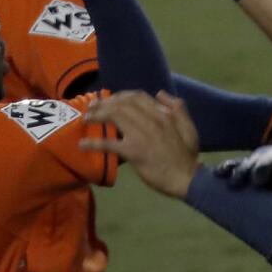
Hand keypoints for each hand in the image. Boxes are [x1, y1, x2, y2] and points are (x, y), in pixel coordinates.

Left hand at [82, 91, 200, 197]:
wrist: (187, 178)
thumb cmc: (188, 155)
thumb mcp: (189, 127)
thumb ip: (177, 108)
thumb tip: (160, 94)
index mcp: (163, 115)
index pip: (136, 97)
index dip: (119, 96)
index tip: (110, 100)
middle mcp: (151, 121)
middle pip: (121, 104)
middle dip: (104, 103)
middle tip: (92, 107)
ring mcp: (142, 136)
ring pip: (114, 116)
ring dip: (96, 115)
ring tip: (86, 119)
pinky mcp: (134, 152)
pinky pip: (110, 144)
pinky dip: (93, 143)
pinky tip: (83, 144)